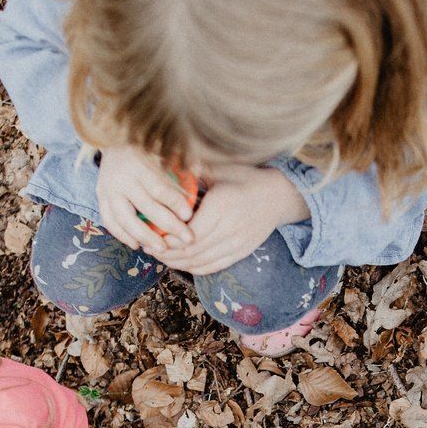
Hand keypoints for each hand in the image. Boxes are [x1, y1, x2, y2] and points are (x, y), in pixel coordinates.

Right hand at [95, 145, 196, 253]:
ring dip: (145, 237)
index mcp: (139, 165)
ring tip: (162, 249)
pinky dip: (122, 236)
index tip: (188, 215)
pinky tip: (138, 245)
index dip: (175, 203)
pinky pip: (110, 222)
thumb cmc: (144, 147)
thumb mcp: (161, 148)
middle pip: (146, 207)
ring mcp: (108, 190)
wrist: (110, 139)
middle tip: (186, 239)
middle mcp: (122, 179)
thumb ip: (179, 159)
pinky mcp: (100, 198)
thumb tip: (200, 168)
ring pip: (125, 220)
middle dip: (168, 225)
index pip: (158, 188)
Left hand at [153, 166, 308, 276]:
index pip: (189, 231)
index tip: (151, 233)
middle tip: (148, 247)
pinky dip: (193, 268)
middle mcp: (230, 228)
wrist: (277, 197)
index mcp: (222, 206)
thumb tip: (164, 160)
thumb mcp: (220, 169)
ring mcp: (236, 244)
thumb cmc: (244, 178)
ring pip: (200, 262)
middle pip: (192, 250)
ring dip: (177, 262)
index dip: (168, 238)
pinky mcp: (240, 253)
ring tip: (160, 256)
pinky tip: (179, 263)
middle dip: (167, 252)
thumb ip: (193, 169)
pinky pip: (212, 267)